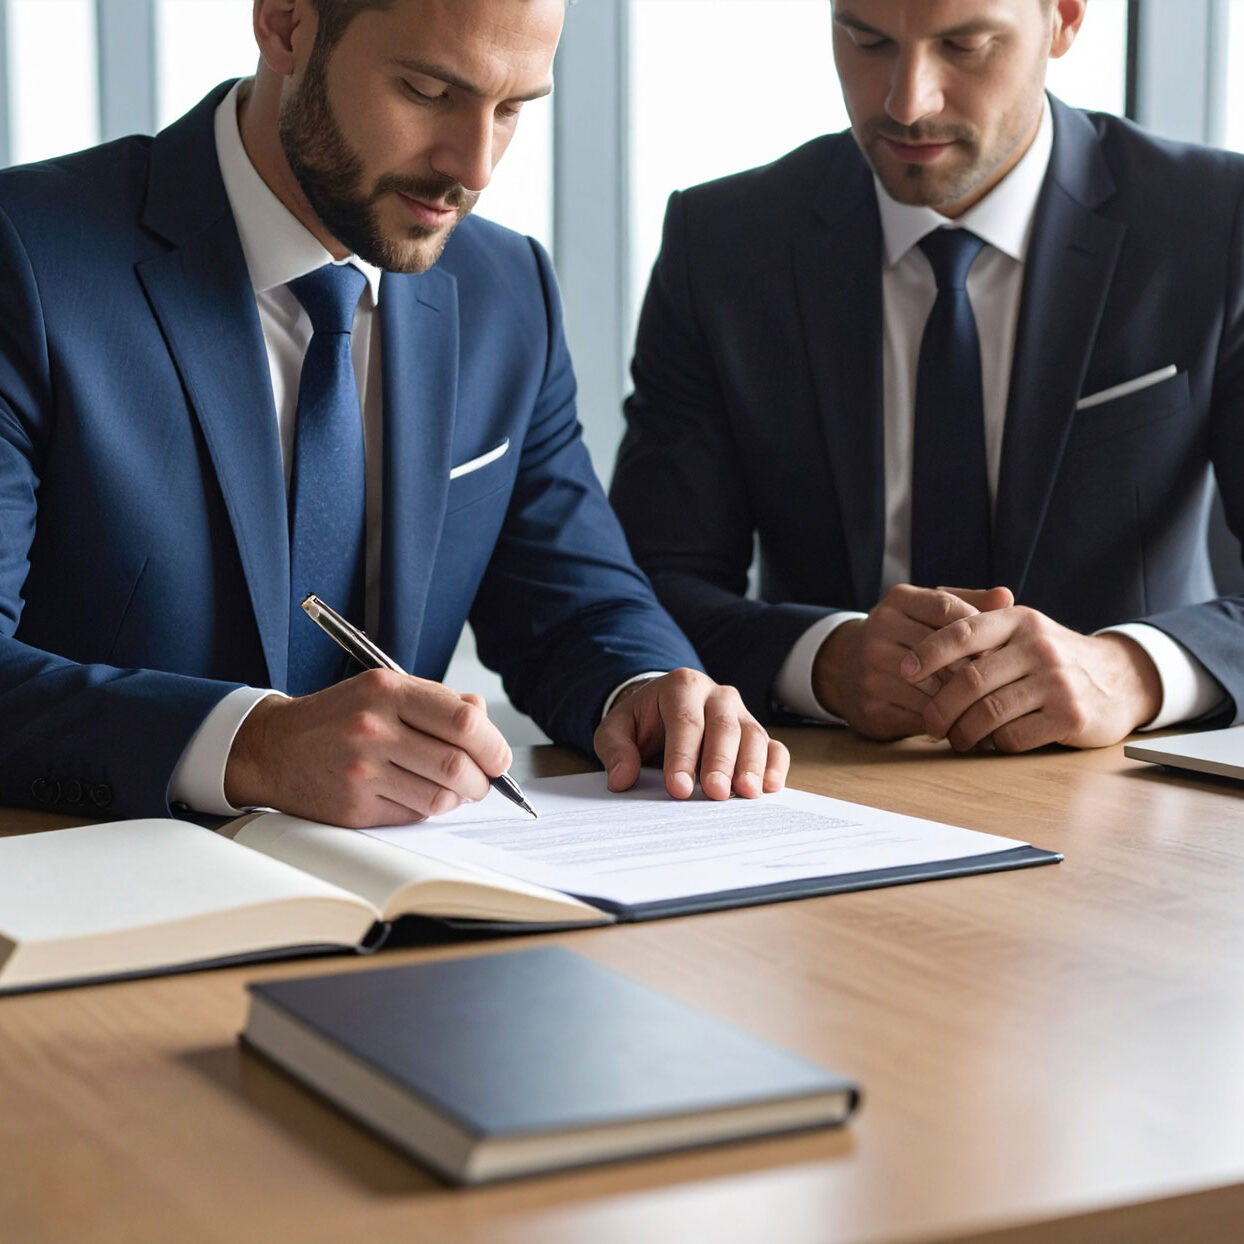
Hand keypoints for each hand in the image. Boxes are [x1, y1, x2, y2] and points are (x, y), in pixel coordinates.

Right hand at [224, 669, 511, 826]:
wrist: (273, 747)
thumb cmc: (338, 717)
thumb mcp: (383, 689)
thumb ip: (436, 701)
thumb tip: (483, 719)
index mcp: (387, 691)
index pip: (463, 720)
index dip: (492, 744)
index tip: (498, 757)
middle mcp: (373, 728)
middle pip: (456, 764)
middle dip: (482, 780)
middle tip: (483, 781)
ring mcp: (362, 771)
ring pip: (439, 797)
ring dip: (457, 799)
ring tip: (451, 789)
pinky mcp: (354, 808)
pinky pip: (412, 816)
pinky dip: (425, 809)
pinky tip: (415, 794)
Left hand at [592, 668, 788, 800]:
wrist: (662, 709)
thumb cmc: (642, 721)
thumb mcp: (616, 728)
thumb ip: (615, 749)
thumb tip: (621, 779)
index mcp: (681, 686)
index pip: (685, 721)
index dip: (683, 756)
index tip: (679, 788)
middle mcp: (717, 695)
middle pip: (723, 727)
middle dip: (720, 762)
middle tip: (715, 793)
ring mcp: (740, 713)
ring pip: (753, 735)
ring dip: (752, 766)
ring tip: (746, 794)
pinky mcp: (755, 732)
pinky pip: (774, 747)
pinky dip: (775, 767)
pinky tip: (770, 788)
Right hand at [811, 584, 1013, 738]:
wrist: (844, 670)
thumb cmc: (904, 636)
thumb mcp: (928, 611)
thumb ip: (968, 602)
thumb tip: (1006, 596)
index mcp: (897, 602)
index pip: (946, 609)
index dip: (978, 632)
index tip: (999, 648)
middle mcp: (878, 631)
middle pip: (943, 653)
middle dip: (974, 670)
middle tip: (1000, 683)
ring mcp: (871, 670)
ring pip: (935, 688)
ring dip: (963, 700)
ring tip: (986, 705)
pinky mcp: (872, 707)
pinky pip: (922, 717)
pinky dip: (947, 722)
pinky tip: (961, 721)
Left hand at [901, 607, 1162, 751]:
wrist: (1121, 679)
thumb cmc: (1054, 658)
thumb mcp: (1023, 631)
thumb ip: (981, 631)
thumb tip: (918, 644)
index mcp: (1019, 620)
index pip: (962, 632)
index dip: (927, 653)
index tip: (903, 670)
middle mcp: (1038, 646)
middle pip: (969, 680)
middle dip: (940, 708)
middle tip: (929, 724)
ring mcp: (1057, 681)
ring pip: (988, 713)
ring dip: (963, 732)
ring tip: (954, 739)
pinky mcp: (1070, 715)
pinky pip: (1013, 737)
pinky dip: (994, 744)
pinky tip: (990, 743)